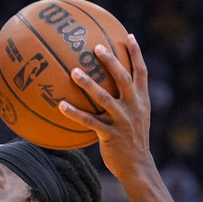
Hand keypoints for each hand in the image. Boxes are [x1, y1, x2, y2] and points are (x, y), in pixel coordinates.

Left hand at [57, 34, 154, 183]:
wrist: (138, 166)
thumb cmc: (132, 141)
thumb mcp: (137, 118)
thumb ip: (128, 102)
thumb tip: (110, 88)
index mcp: (141, 101)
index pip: (141, 72)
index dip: (136, 54)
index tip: (128, 36)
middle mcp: (134, 107)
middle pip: (123, 78)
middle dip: (111, 61)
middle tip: (96, 47)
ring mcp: (122, 120)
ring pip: (104, 98)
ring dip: (88, 84)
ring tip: (73, 71)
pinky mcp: (110, 134)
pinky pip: (89, 121)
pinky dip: (74, 113)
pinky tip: (60, 105)